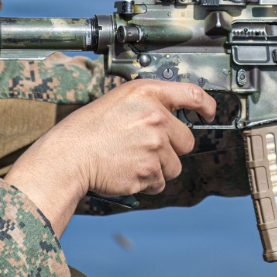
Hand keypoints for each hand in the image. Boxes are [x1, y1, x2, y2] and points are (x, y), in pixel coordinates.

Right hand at [5, 80, 215, 234]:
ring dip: (158, 168)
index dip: (207, 106)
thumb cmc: (89, 129)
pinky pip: (160, 183)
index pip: (194, 94)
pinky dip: (146, 182)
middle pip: (187, 141)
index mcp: (148, 93)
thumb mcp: (120, 100)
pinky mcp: (149, 172)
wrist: (69, 156)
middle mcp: (156, 117)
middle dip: (171, 148)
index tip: (208, 114)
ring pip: (174, 166)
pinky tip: (126, 171)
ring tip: (131, 159)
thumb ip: (150, 103)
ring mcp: (154, 146)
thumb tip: (174, 116)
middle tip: (144, 148)